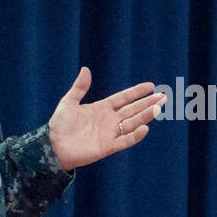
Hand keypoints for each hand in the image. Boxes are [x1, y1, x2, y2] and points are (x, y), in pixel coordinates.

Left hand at [48, 67, 165, 170]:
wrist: (53, 146)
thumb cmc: (59, 125)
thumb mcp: (69, 102)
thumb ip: (79, 87)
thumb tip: (86, 69)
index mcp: (102, 108)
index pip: (124, 98)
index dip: (137, 92)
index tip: (151, 86)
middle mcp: (109, 121)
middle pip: (133, 110)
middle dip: (147, 103)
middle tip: (163, 97)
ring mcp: (110, 134)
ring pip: (132, 123)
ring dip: (145, 116)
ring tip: (158, 108)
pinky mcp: (108, 147)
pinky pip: (125, 140)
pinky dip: (135, 135)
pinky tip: (145, 127)